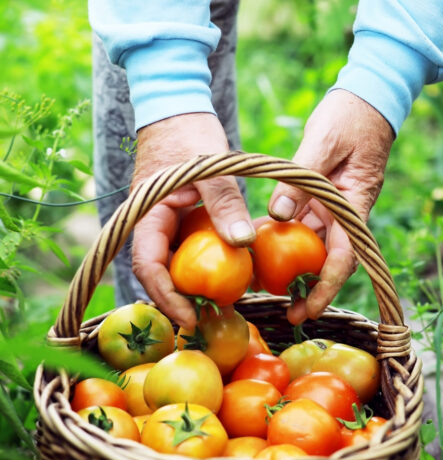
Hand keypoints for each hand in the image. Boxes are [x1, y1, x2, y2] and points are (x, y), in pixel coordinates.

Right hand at [131, 113, 253, 329]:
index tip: (189, 316)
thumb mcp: (212, 168)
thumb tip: (242, 244)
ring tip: (222, 303)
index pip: (148, 265)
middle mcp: (151, 222)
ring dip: (193, 284)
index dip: (166, 295)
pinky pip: (189, 246)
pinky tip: (229, 273)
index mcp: (147, 213)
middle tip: (210, 318)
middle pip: (160, 271)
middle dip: (181, 298)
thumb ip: (225, 205)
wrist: (178, 105)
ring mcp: (165, 220)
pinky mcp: (180, 216)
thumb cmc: (189, 132)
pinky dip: (205, 262)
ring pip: (175, 261)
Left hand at [267, 89, 394, 323]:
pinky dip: (285, 234)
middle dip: (310, 288)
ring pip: (314, 243)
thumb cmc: (350, 117)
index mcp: (353, 203)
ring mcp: (334, 205)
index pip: (344, 256)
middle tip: (287, 312)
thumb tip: (277, 214)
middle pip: (329, 259)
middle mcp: (345, 211)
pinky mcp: (322, 196)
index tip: (309, 309)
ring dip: (294, 265)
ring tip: (267, 284)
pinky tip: (261, 241)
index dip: (326, 287)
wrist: (367, 98)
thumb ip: (300, 180)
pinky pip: (303, 221)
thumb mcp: (323, 142)